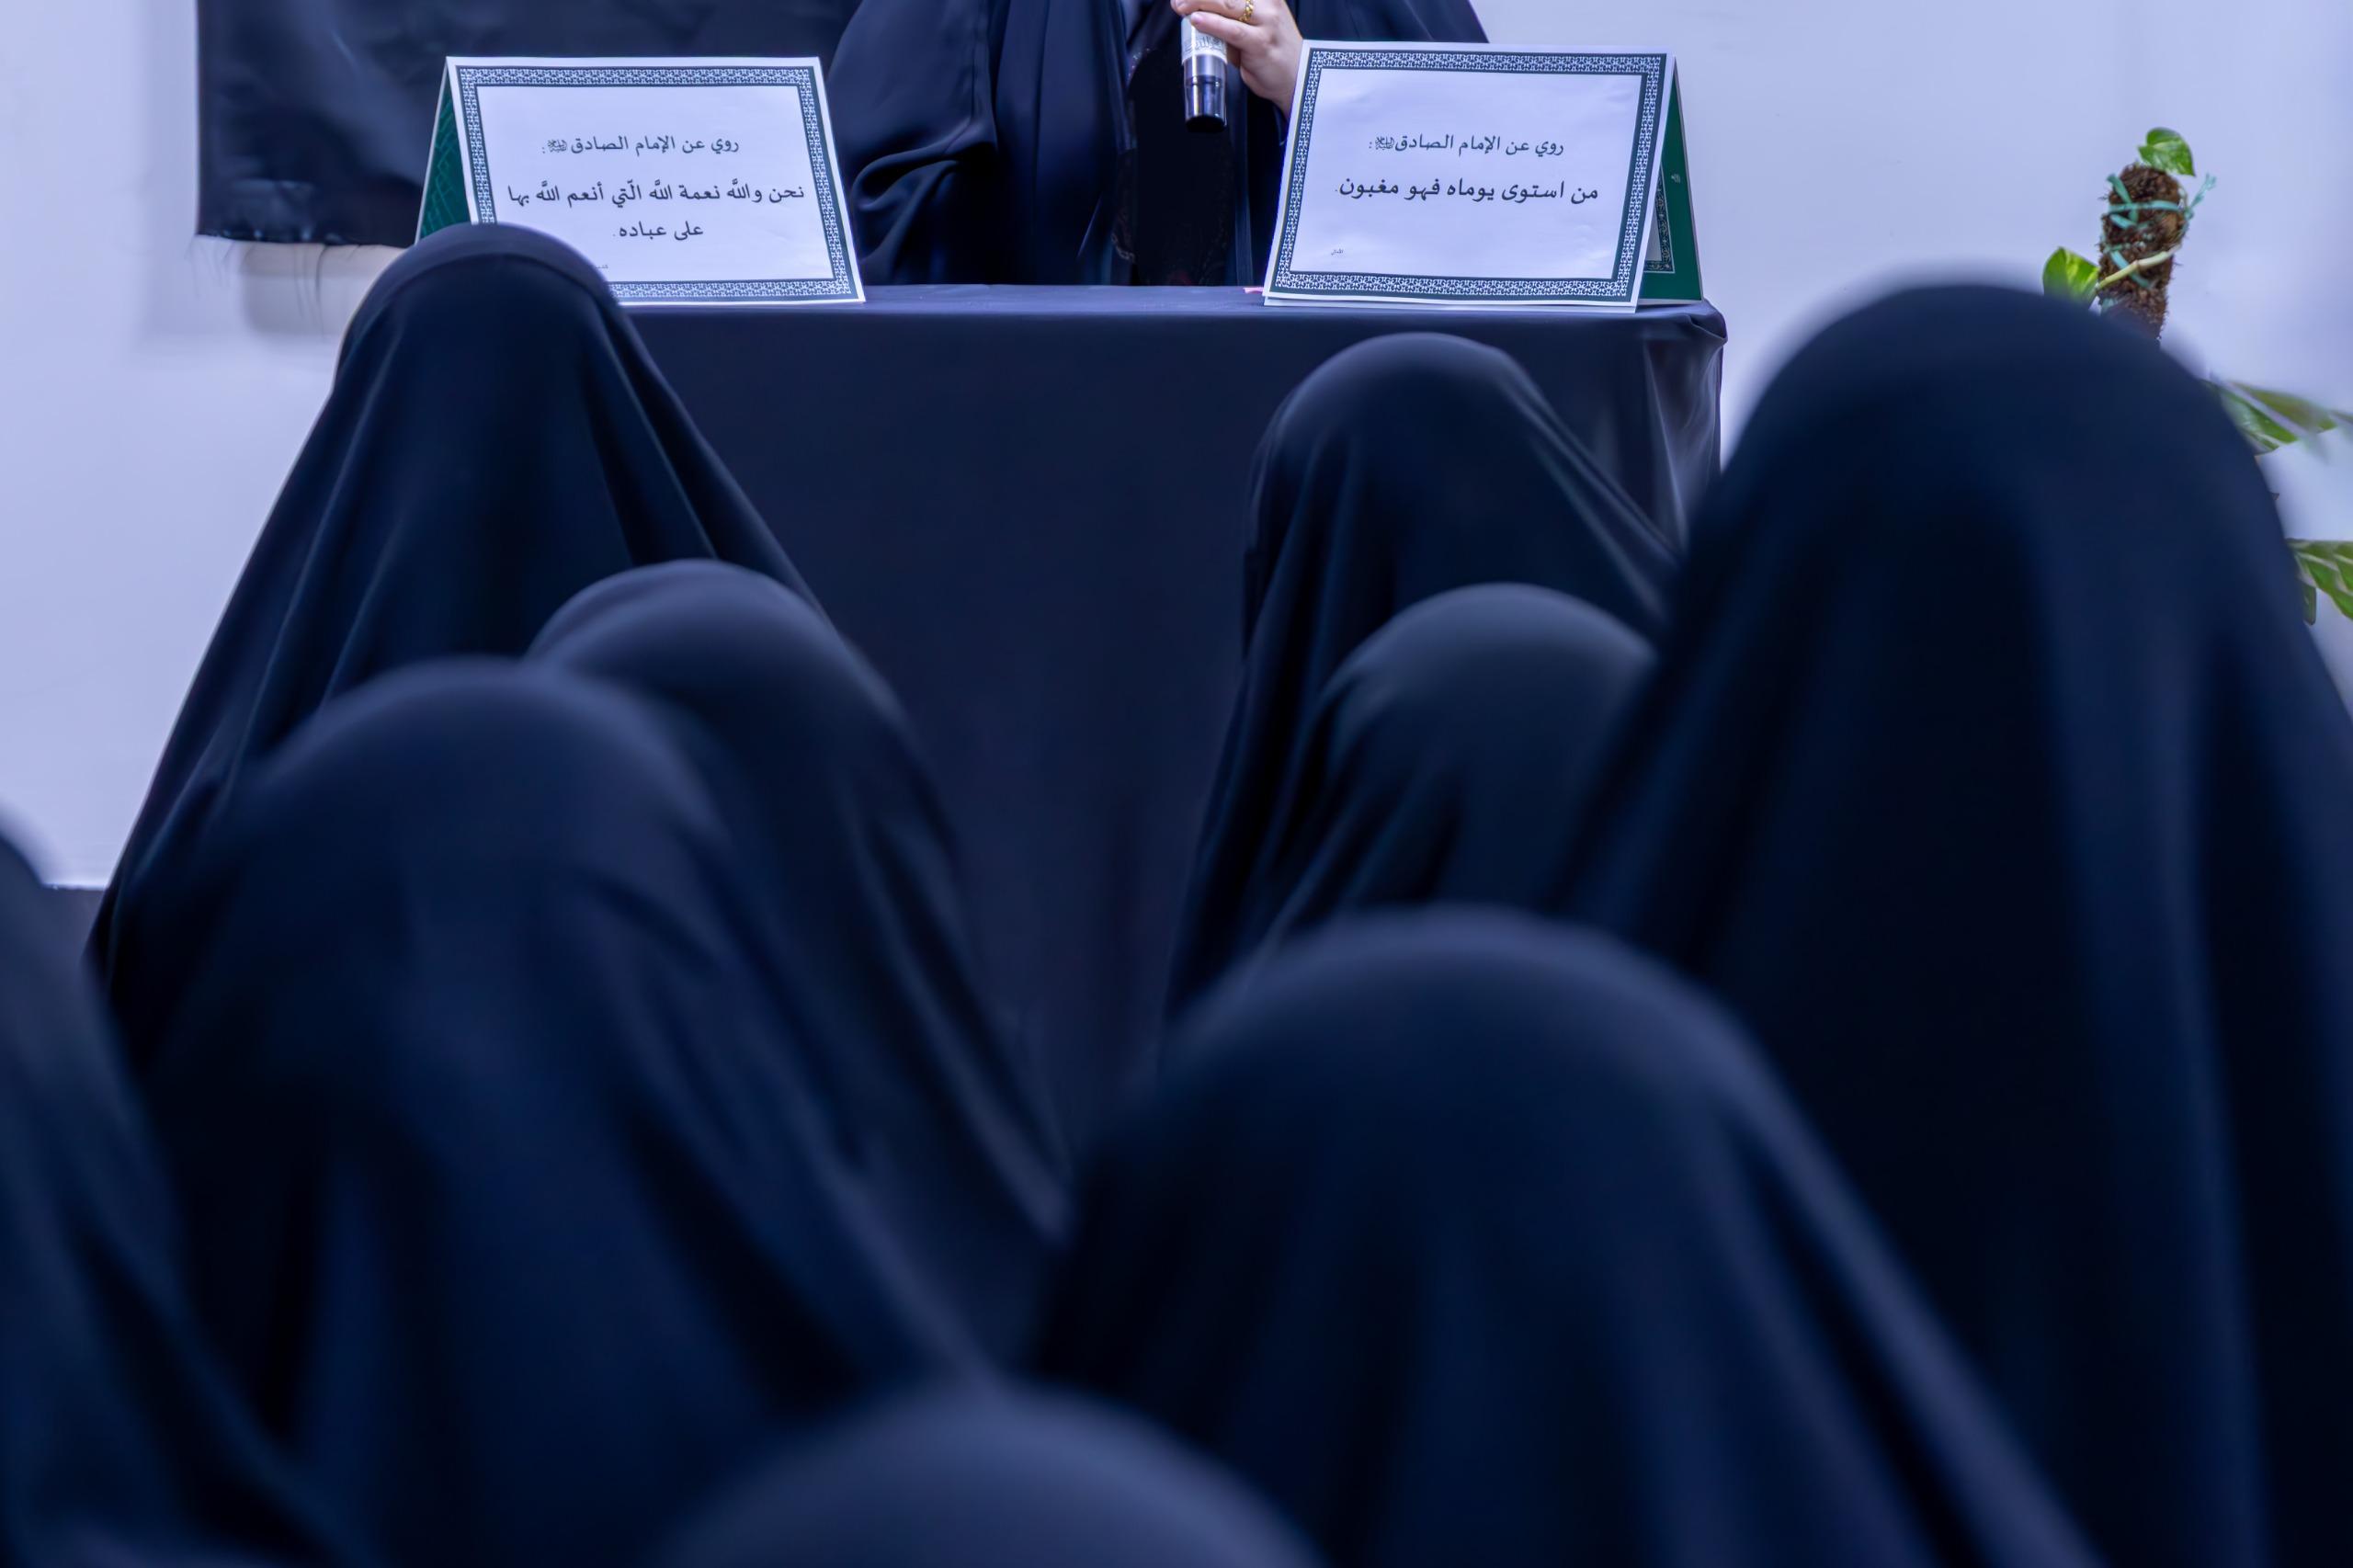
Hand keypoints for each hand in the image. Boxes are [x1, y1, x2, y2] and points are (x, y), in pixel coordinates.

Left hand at [1170, 0, 1302, 113]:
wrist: (1297, 78)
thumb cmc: (1272, 53)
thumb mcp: (1252, 27)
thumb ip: (1229, 18)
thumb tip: (1196, 12)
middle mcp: (1268, 3)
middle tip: (1178, 1)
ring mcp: (1267, 21)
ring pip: (1227, 3)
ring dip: (1199, 3)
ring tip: (1181, 7)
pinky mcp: (1261, 43)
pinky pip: (1233, 30)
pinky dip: (1212, 23)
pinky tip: (1197, 20)